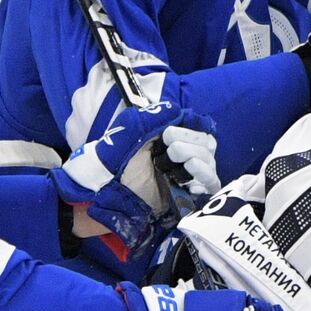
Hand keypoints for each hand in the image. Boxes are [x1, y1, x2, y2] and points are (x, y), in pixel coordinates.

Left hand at [55, 103, 217, 259]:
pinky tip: (191, 172)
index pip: (197, 128)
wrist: (101, 201)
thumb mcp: (127, 135)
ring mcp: (184, 178)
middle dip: (192, 141)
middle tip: (169, 146)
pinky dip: (205, 176)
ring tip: (176, 158)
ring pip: (209, 163)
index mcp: (166, 140)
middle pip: (206, 144)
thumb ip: (150, 119)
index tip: (173, 131)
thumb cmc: (111, 167)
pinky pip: (210, 185)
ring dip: (197, 156)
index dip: (192, 126)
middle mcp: (179, 158)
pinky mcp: (186, 198)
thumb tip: (176, 109)